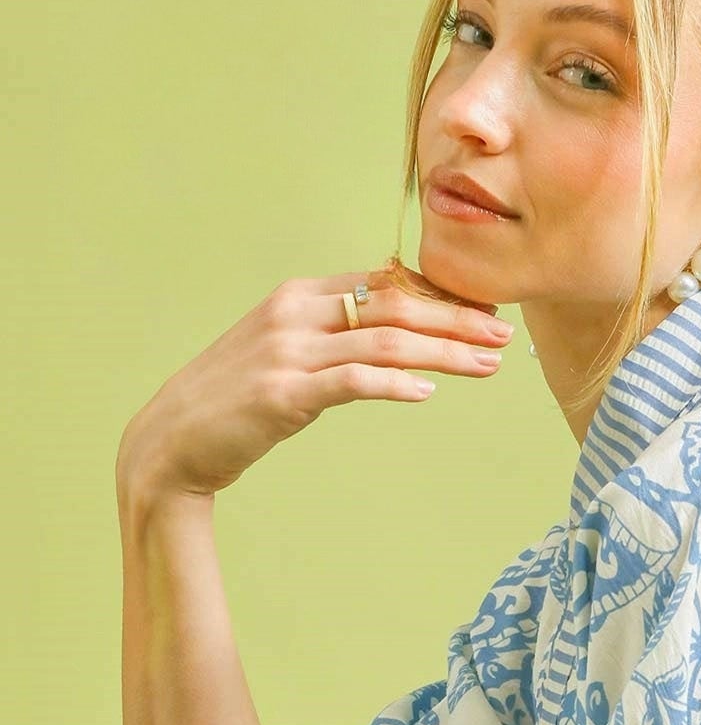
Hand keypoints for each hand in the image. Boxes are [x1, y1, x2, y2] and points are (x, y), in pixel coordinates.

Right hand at [115, 257, 514, 501]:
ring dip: (444, 351)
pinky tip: (428, 391)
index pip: (383, 283)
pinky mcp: (284, 393)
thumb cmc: (234, 403)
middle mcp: (295, 315)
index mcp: (298, 297)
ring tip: (487, 364)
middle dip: (457, 319)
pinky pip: (353, 381)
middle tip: (504, 335)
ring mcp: (288, 352)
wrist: (172, 441)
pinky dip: (394, 384)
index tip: (484, 311)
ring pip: (384, 341)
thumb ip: (331, 339)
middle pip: (395, 305)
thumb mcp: (285, 355)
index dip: (440, 296)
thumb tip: (388, 336)